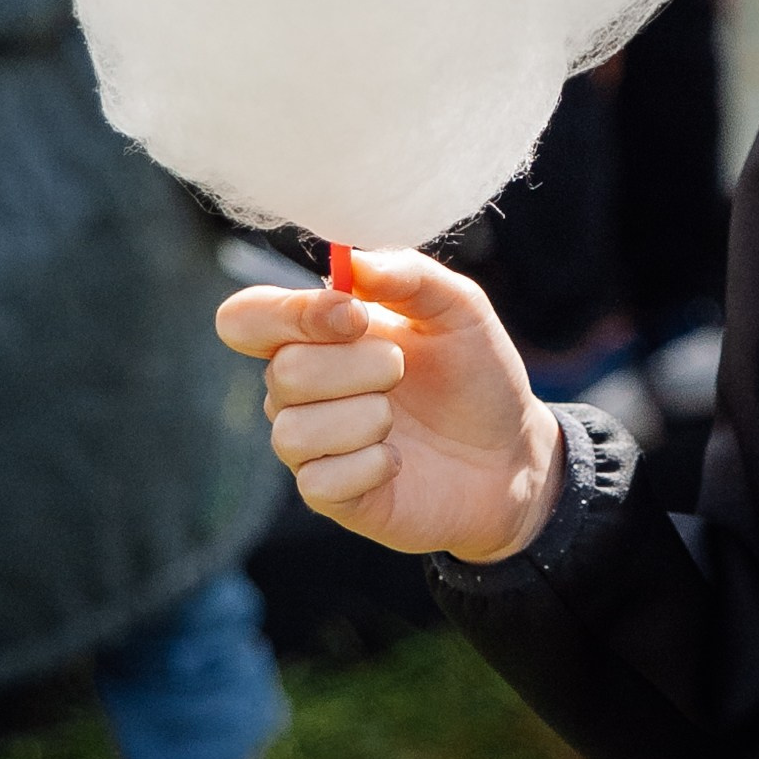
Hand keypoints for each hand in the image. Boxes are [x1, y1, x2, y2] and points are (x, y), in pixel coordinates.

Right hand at [216, 249, 564, 562]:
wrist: (513, 453)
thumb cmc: (476, 374)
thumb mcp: (457, 308)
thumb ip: (407, 274)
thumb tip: (351, 262)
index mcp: (315, 334)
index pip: (245, 318)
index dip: (289, 314)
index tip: (354, 317)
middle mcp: (299, 389)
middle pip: (281, 373)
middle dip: (358, 368)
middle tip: (402, 370)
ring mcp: (311, 446)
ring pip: (293, 431)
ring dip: (366, 418)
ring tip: (399, 418)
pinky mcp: (331, 496)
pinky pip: (320, 481)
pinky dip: (372, 464)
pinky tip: (399, 460)